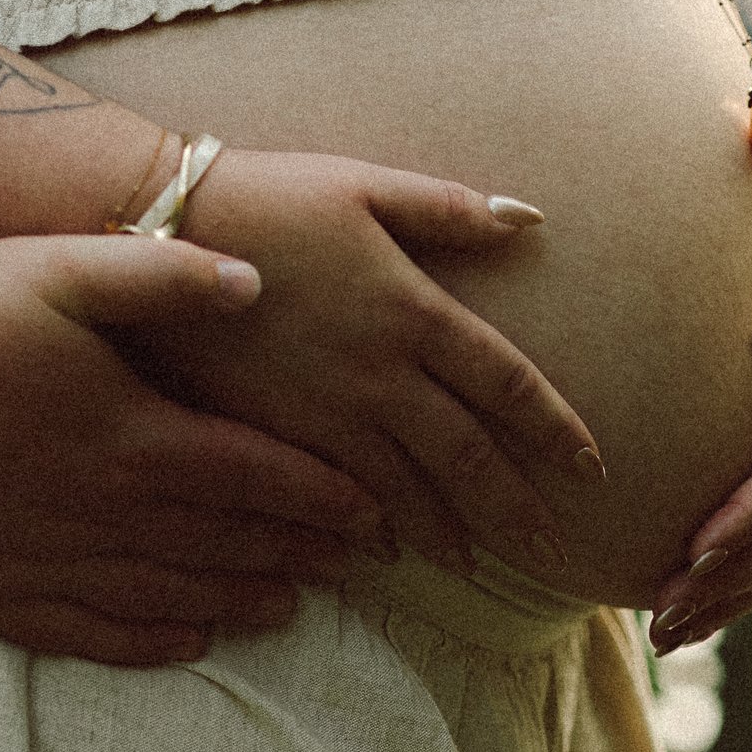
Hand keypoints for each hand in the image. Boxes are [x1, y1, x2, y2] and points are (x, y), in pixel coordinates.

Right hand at [0, 234, 384, 666]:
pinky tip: (184, 642)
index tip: (370, 513)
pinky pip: (86, 632)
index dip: (320, 498)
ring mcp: (42, 556)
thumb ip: (166, 274)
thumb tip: (257, 283)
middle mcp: (99, 509)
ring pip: (166, 596)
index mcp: (130, 433)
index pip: (255, 477)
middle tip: (352, 568)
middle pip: (222, 544)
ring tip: (289, 606)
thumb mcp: (64, 266)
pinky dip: (148, 642)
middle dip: (295, 554)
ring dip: (236, 600)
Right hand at [135, 149, 603, 579]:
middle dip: (514, 507)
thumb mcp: (364, 184)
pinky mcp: (271, 432)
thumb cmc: (268, 194)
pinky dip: (366, 527)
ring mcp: (325, 410)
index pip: (507, 383)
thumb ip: (448, 208)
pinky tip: (380, 549)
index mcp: (414, 307)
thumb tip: (530, 219)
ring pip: (403, 488)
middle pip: (467, 455)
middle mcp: (380, 371)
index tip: (592, 469)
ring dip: (446, 532)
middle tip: (552, 552)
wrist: (160, 228)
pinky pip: (333, 496)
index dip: (554, 429)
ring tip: (474, 567)